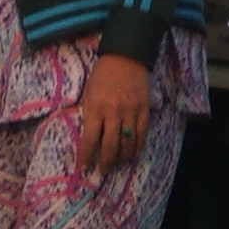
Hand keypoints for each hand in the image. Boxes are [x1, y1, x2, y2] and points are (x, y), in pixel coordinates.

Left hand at [78, 52, 150, 175]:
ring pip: (127, 143)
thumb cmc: (102, 75)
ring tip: (117, 165)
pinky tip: (134, 154)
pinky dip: (138, 147)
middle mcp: (112, 113)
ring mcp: (130, 112)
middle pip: (109, 146)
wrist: (126, 57)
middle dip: (105, 162)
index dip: (87, 156)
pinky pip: (142, 134)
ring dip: (122, 158)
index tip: (84, 167)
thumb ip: (88, 113)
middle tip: (102, 171)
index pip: (90, 139)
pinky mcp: (144, 110)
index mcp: (95, 108)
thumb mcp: (88, 93)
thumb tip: (87, 135)